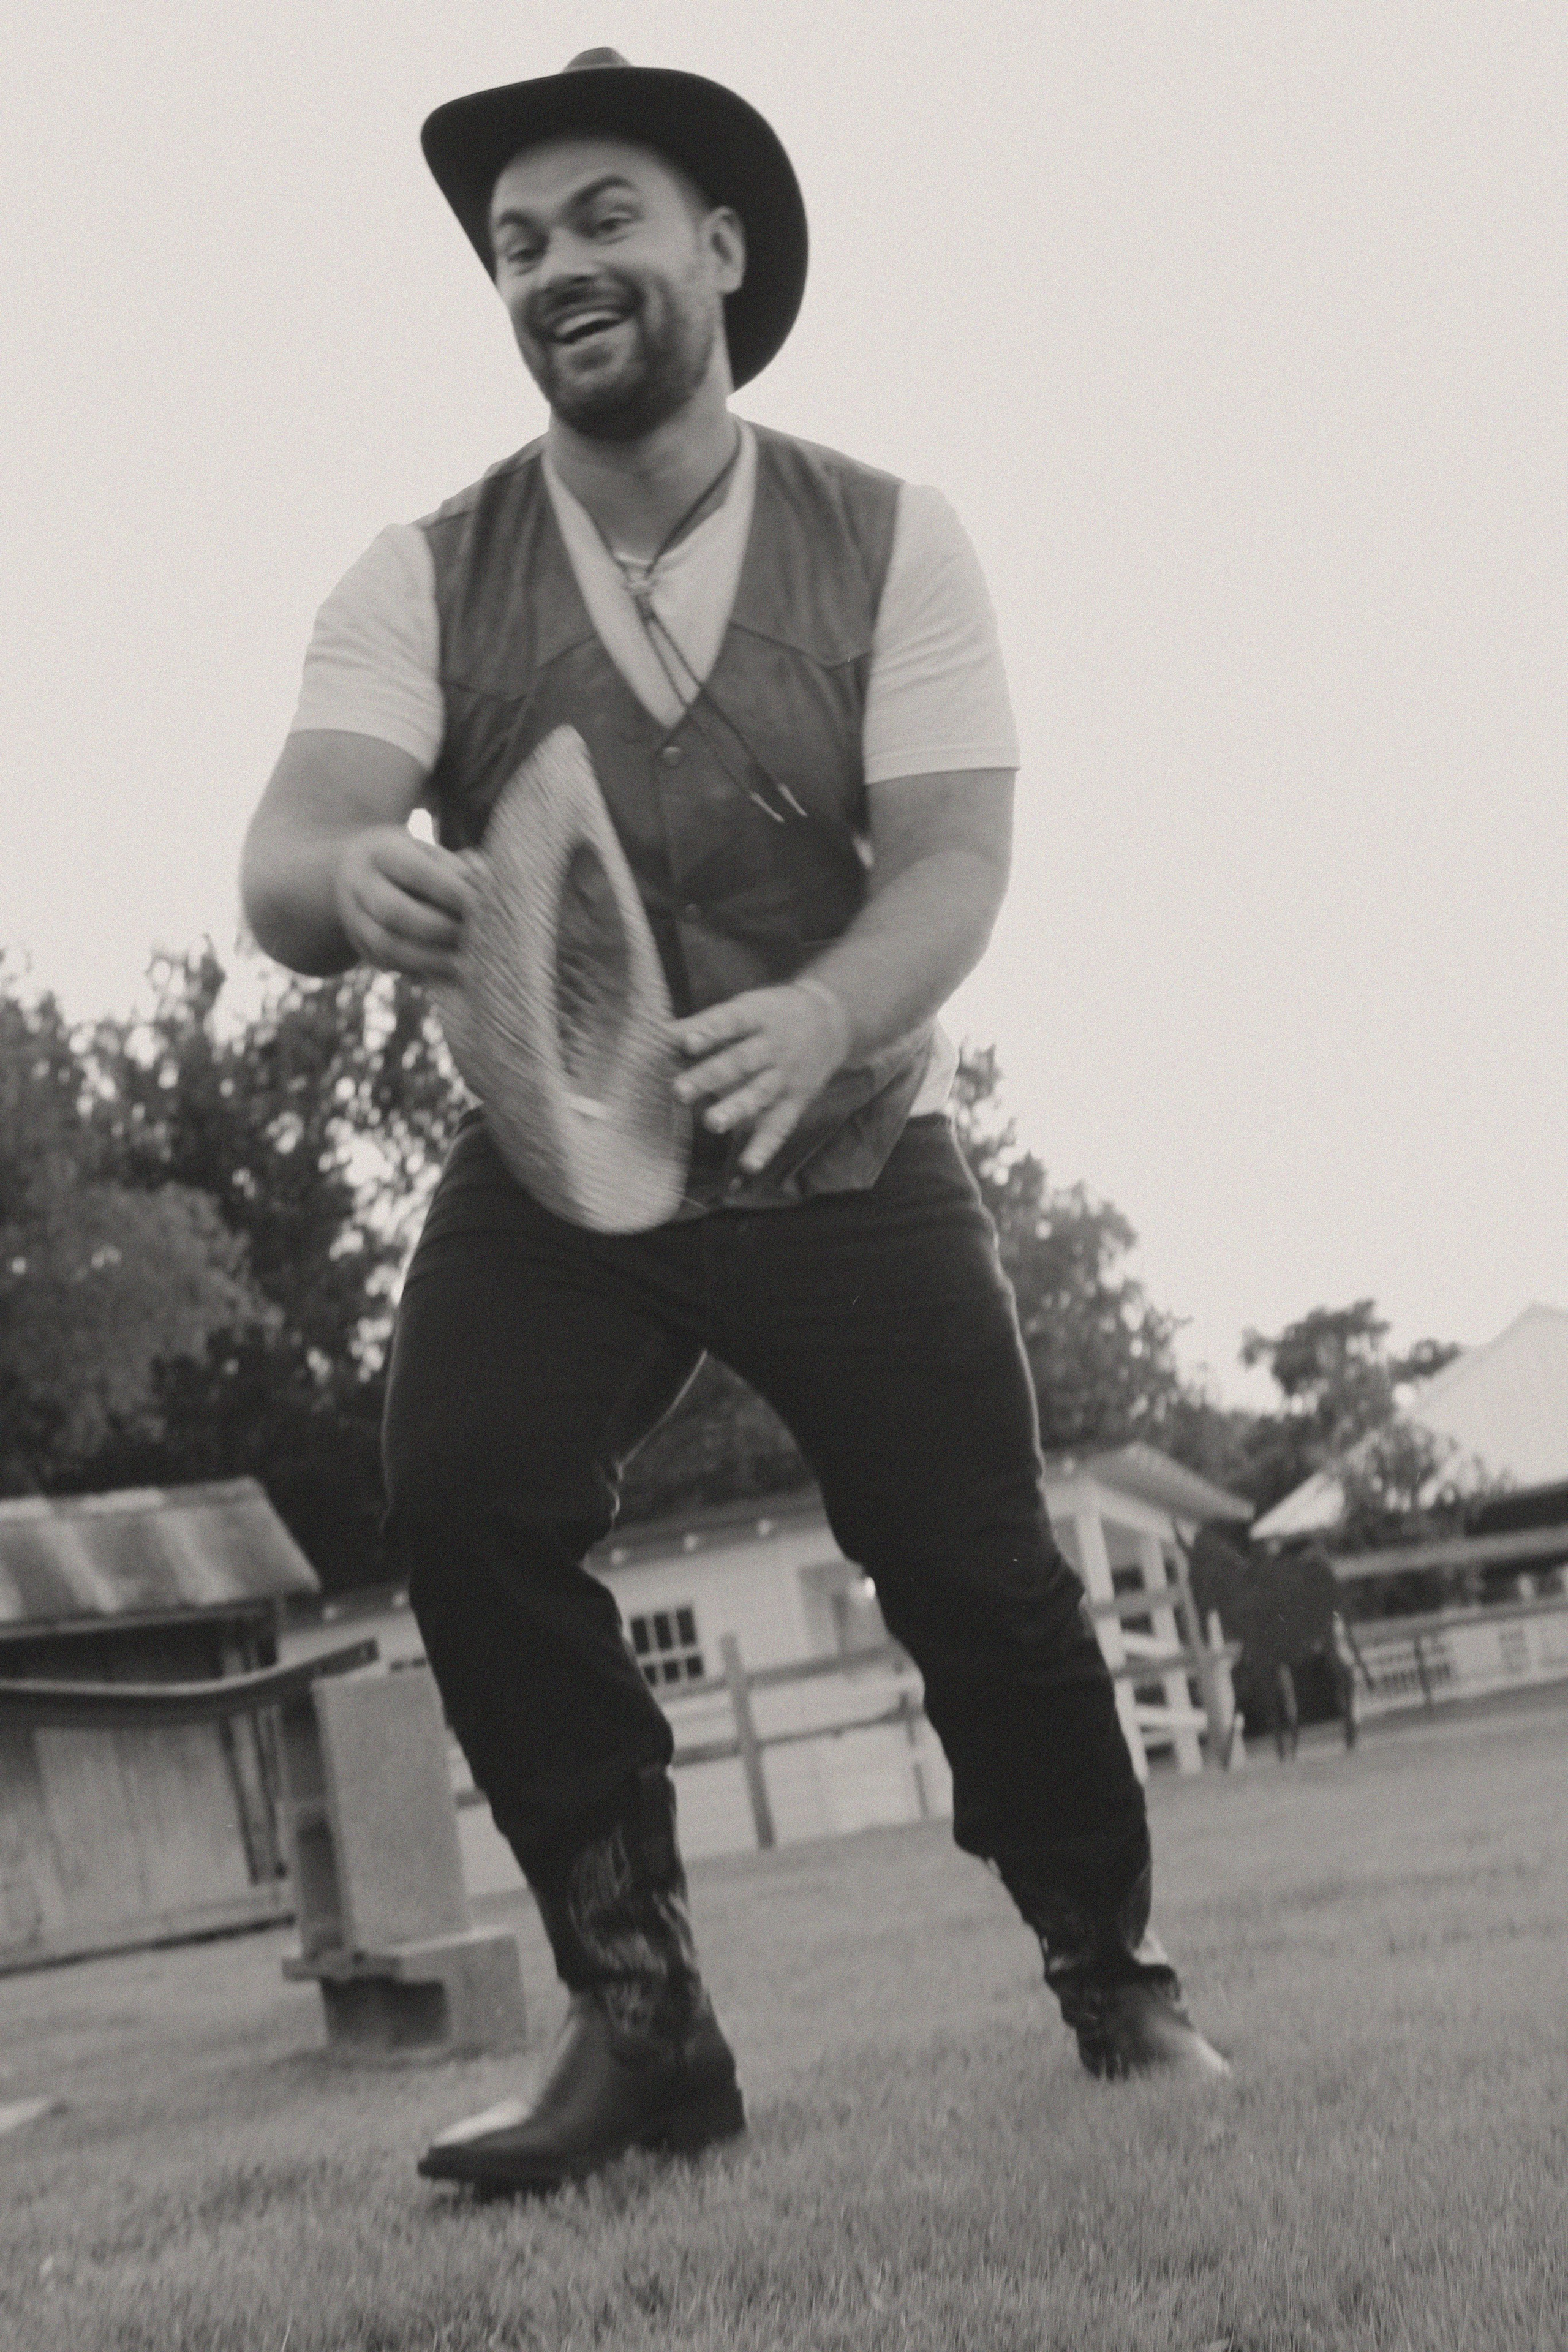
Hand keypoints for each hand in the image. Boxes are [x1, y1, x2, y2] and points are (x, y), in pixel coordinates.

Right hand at [334, 827, 475, 979]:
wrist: (354, 874)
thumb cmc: (408, 861)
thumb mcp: (427, 852)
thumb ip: (457, 868)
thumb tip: (488, 887)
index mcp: (380, 853)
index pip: (417, 873)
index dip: (452, 891)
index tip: (481, 904)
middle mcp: (359, 886)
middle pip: (395, 913)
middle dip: (440, 928)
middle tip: (473, 937)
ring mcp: (354, 920)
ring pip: (388, 947)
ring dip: (431, 959)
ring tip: (466, 965)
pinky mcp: (361, 948)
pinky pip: (391, 965)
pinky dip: (423, 972)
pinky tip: (450, 975)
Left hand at [671, 979, 852, 1174]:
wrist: (832, 1021)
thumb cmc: (774, 1015)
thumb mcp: (746, 1007)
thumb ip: (705, 1024)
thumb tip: (660, 1033)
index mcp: (758, 1017)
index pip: (732, 1022)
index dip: (709, 1032)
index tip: (684, 1042)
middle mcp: (773, 1047)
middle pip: (740, 1062)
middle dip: (709, 1077)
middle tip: (679, 1090)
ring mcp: (785, 1076)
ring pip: (758, 1094)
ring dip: (735, 1110)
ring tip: (711, 1123)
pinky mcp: (795, 1102)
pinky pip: (779, 1126)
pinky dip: (765, 1147)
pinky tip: (748, 1165)